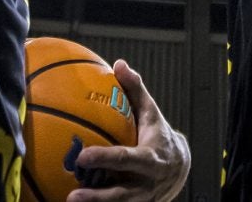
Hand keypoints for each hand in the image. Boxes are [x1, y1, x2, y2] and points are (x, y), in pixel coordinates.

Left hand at [69, 59, 190, 201]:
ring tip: (70, 201)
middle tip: (72, 194)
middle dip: (97, 197)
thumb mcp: (151, 113)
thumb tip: (119, 64)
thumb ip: (135, 91)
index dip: (105, 158)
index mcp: (150, 159)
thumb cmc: (158, 134)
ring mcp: (141, 199)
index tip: (83, 156)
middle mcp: (146, 183)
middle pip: (122, 194)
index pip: (126, 159)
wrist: (180, 167)